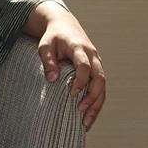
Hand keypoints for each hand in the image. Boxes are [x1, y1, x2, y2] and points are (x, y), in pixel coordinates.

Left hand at [34, 5, 105, 130]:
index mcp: (80, 48)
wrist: (65, 26)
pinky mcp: (96, 69)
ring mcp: (97, 62)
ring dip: (96, 103)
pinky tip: (88, 115)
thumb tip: (52, 80)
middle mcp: (92, 56)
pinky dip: (96, 102)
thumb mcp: (45, 46)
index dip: (80, 81)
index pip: (85, 66)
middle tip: (80, 110)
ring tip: (86, 121)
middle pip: (100, 78)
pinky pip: (100, 87)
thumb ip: (48, 61)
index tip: (72, 94)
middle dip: (92, 96)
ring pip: (103, 86)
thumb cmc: (53, 37)